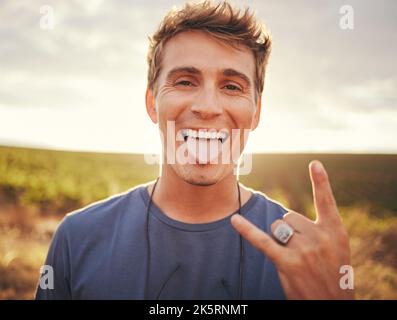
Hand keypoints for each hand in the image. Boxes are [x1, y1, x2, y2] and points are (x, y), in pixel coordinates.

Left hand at [231, 160, 353, 298]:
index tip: (314, 163)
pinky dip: (247, 230)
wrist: (332, 305)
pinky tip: (234, 220)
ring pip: (277, 228)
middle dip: (289, 231)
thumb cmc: (332, 276)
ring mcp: (303, 250)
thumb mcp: (336, 250)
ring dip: (279, 240)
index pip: (327, 201)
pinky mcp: (286, 263)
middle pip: (289, 217)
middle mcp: (319, 237)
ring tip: (295, 259)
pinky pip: (262, 241)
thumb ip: (317, 230)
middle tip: (302, 253)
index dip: (320, 181)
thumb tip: (285, 220)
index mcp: (335, 231)